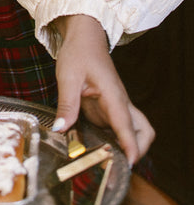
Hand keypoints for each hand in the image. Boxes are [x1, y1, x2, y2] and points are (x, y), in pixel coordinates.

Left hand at [52, 14, 154, 165]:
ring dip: (127, 148)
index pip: (127, 125)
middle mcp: (120, 103)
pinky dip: (115, 142)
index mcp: (113, 95)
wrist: (84, 38)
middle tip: (118, 166)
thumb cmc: (79, 53)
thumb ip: (66, 104)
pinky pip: (118, 129)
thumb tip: (61, 128)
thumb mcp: (68, 77)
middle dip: (138, 150)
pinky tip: (99, 151)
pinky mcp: (108, 109)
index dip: (130, 146)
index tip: (130, 165)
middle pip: (144, 132)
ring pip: (135, 131)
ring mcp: (115, 107)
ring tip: (108, 162)